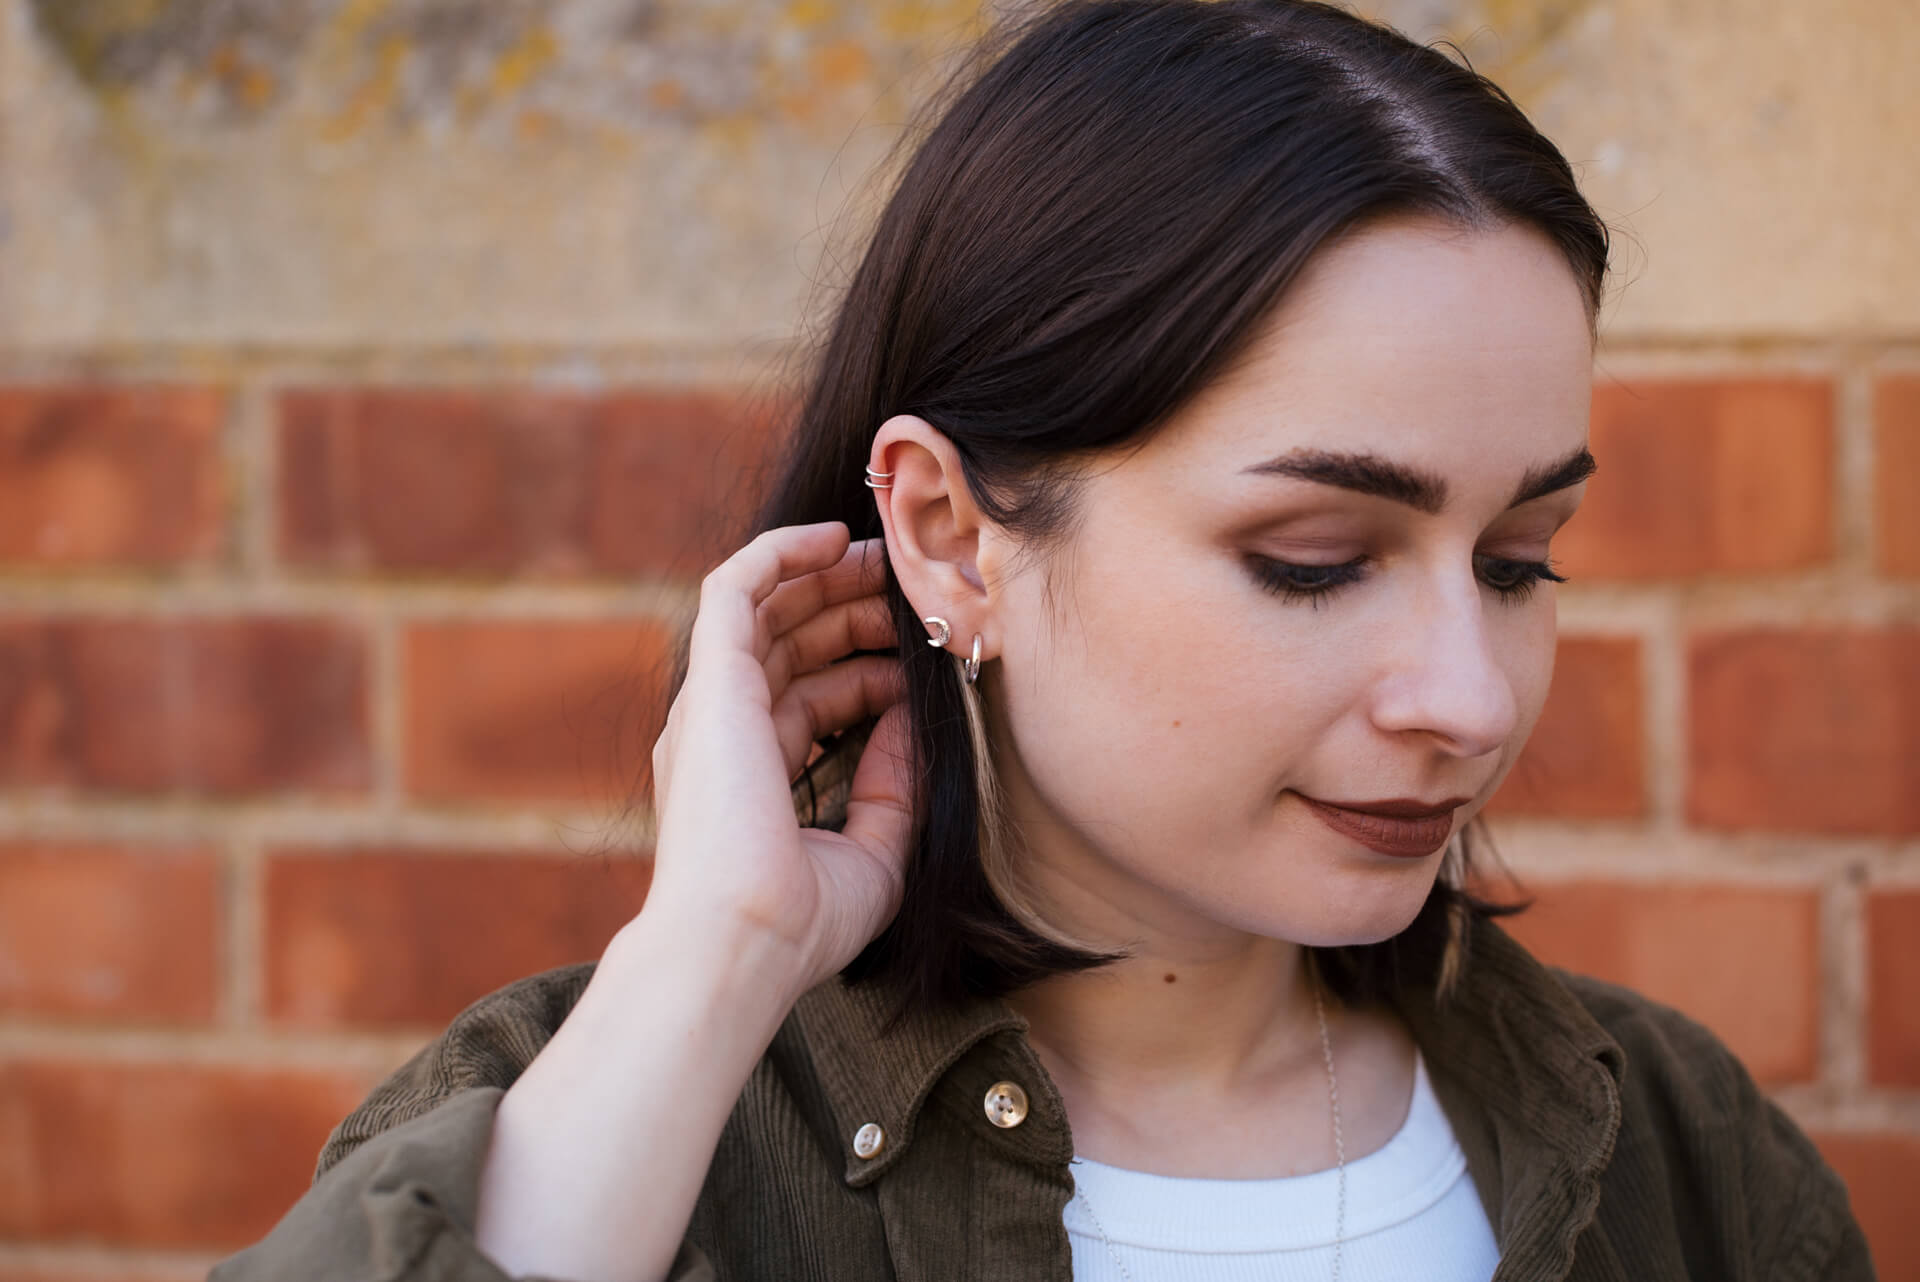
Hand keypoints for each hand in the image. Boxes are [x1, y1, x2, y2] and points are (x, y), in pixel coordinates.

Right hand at [644, 521, 914, 996]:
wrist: (743, 938)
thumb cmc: (801, 920)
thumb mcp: (872, 851)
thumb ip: (891, 786)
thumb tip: (912, 719)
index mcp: (750, 776)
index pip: (811, 700)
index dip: (870, 675)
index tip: (925, 665)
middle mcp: (722, 733)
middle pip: (790, 647)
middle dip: (852, 613)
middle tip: (912, 592)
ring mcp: (712, 705)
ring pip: (767, 610)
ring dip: (828, 579)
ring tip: (887, 559)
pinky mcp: (711, 680)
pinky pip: (736, 588)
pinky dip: (781, 554)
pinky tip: (834, 539)